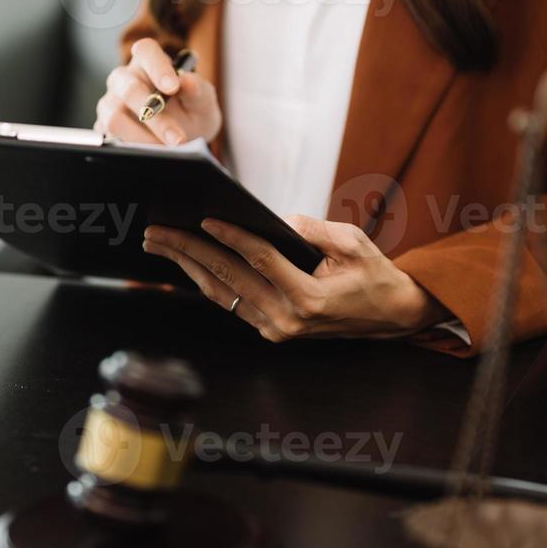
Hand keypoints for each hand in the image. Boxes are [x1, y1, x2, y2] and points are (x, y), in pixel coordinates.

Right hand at [95, 39, 222, 146]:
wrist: (183, 139)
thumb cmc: (192, 112)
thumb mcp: (203, 102)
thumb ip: (198, 90)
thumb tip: (186, 81)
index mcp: (148, 62)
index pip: (145, 50)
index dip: (157, 66)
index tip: (173, 87)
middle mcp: (124, 79)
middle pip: (129, 87)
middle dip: (155, 116)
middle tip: (178, 138)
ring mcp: (110, 104)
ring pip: (114, 116)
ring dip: (142, 137)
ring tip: (166, 151)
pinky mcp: (103, 129)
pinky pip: (109, 138)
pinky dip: (131, 149)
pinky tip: (150, 156)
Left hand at [142, 215, 446, 341]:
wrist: (389, 315)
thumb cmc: (373, 274)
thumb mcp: (353, 242)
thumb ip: (313, 229)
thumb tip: (275, 219)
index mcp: (309, 298)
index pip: (260, 261)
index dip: (231, 237)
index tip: (203, 218)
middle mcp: (287, 319)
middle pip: (229, 277)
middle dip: (189, 251)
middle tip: (157, 231)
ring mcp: (276, 329)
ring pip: (221, 293)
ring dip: (187, 266)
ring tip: (160, 243)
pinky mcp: (270, 330)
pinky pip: (231, 302)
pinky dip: (205, 280)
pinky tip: (184, 261)